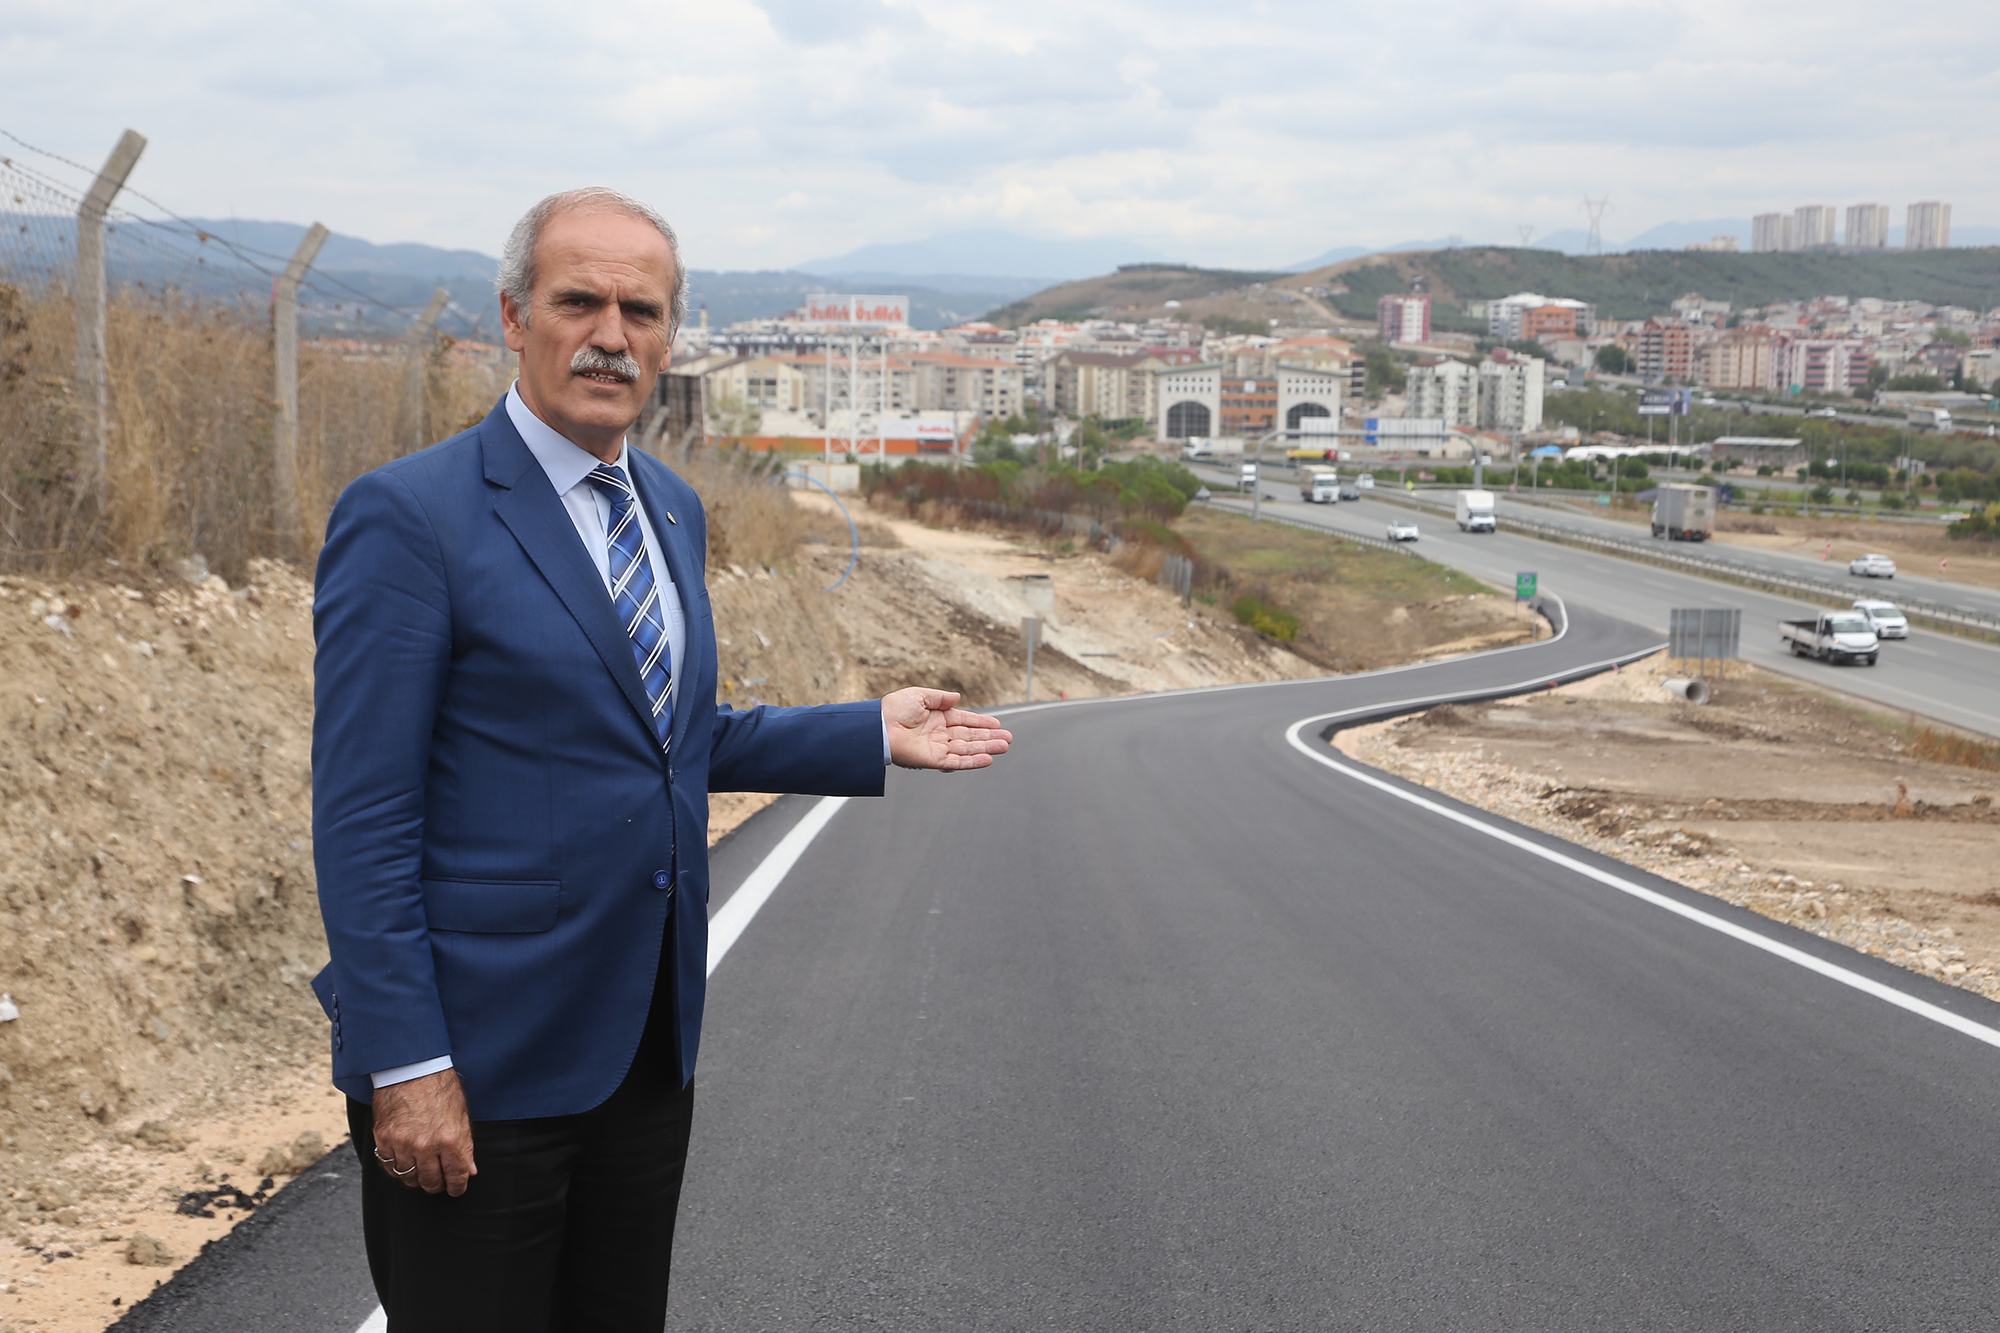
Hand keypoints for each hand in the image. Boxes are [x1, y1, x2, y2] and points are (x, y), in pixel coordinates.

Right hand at [370, 1068, 476, 1196]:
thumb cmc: (440, 1087)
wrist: (412, 1068)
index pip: (456, 1176)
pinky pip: (389, 1167)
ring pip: (409, 1178)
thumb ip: (465, 1145)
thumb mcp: (461, 1114)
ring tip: (421, 1174)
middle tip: (439, 1183)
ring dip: (416, 1179)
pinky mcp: (384, 1139)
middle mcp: (426, 1146)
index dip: (458, 1186)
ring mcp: (402, 1144)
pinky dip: (397, 1169)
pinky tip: (404, 1165)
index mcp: (450, 1140)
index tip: (456, 1189)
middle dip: (438, 1185)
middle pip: (431, 1181)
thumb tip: (469, 1171)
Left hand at [882, 688, 1011, 770]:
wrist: (878, 727)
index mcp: (936, 718)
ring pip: (967, 749)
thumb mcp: (919, 695)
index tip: (998, 724)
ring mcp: (937, 748)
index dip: (981, 723)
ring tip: (1005, 746)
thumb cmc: (893, 709)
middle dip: (989, 737)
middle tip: (1008, 738)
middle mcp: (938, 734)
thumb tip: (957, 697)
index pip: (964, 721)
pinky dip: (972, 761)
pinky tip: (988, 759)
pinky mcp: (933, 760)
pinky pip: (956, 762)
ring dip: (986, 748)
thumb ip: (940, 697)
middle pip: (969, 736)